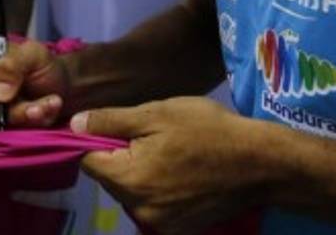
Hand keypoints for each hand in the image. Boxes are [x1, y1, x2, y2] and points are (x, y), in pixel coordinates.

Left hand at [74, 97, 272, 234]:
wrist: (262, 164)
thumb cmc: (208, 130)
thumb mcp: (156, 113)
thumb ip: (110, 122)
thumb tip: (73, 125)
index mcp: (129, 180)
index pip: (88, 160)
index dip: (96, 139)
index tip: (118, 126)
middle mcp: (138, 210)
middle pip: (110, 178)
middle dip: (121, 156)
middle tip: (152, 135)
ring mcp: (160, 223)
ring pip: (131, 192)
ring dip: (140, 173)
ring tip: (171, 152)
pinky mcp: (178, 229)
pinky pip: (153, 204)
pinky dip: (160, 189)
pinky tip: (182, 172)